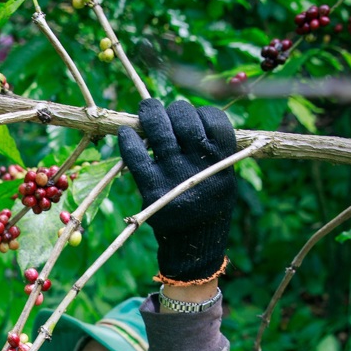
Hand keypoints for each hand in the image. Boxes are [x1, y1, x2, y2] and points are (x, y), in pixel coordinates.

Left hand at [117, 99, 237, 284]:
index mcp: (223, 162)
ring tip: (147, 108)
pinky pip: (135, 157)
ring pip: (160, 133)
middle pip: (185, 121)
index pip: (215, 122)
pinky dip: (128, 141)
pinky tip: (126, 133)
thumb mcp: (222, 176)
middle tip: (161, 109)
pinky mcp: (151, 189)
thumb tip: (181, 114)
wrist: (194, 242)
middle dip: (173, 110)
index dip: (201, 112)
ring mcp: (174, 176)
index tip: (192, 114)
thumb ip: (211, 149)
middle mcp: (200, 166)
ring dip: (151, 114)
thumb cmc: (208, 201)